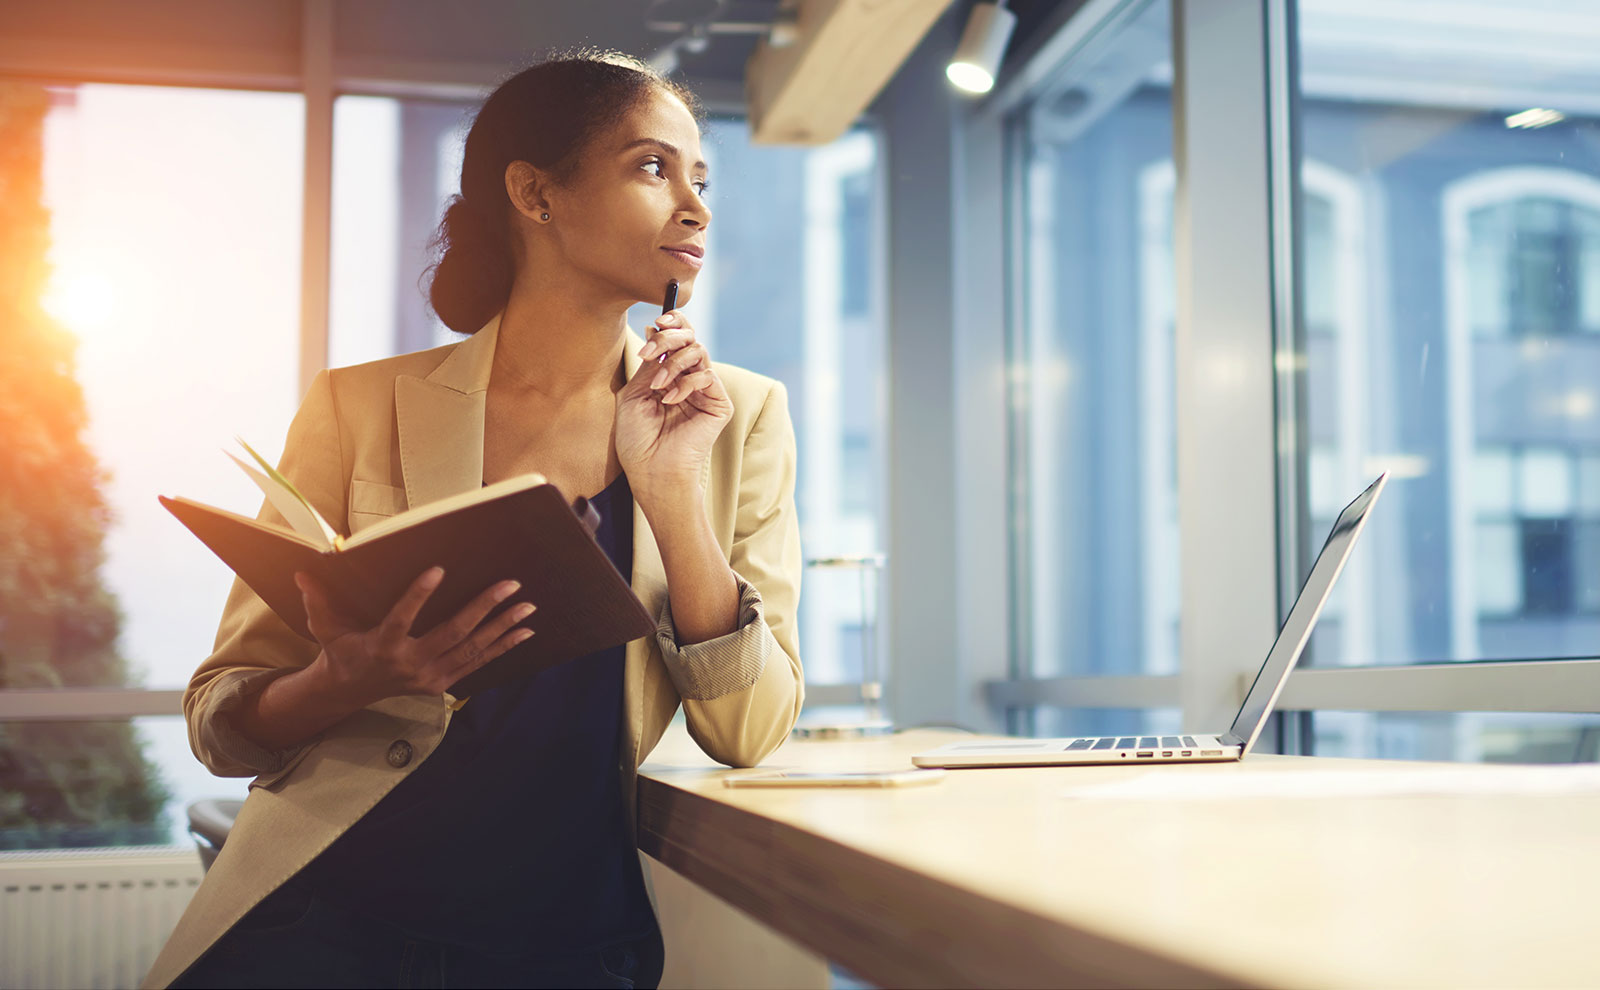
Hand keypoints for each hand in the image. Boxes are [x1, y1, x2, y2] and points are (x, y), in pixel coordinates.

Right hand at [292, 566, 534, 706]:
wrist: (350, 691)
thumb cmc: (340, 650)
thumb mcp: (325, 627)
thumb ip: (318, 601)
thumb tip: (303, 573)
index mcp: (382, 646)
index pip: (402, 619)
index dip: (418, 596)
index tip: (438, 570)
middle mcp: (410, 664)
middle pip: (453, 634)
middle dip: (484, 608)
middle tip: (510, 584)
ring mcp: (430, 676)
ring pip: (472, 650)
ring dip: (503, 628)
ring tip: (527, 607)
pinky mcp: (443, 683)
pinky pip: (478, 664)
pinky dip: (503, 648)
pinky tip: (525, 633)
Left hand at [616, 310, 733, 492]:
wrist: (652, 471)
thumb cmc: (638, 440)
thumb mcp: (634, 394)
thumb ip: (649, 364)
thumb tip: (656, 328)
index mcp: (669, 375)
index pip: (678, 338)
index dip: (672, 322)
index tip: (656, 321)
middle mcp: (688, 379)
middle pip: (691, 337)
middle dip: (670, 337)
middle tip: (652, 351)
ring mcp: (705, 391)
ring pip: (700, 351)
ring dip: (674, 362)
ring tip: (658, 385)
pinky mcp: (718, 404)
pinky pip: (707, 376)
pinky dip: (686, 383)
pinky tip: (670, 400)